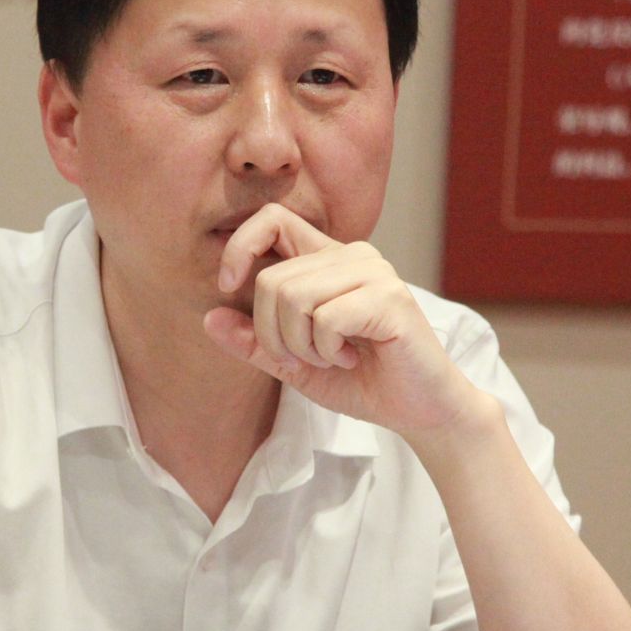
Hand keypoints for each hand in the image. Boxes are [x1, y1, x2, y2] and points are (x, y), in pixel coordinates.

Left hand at [203, 203, 473, 433]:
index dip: (240, 246)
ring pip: (293, 297)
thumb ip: (256, 342)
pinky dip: (327, 351)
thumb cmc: (364, 382)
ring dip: (301, 346)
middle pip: (270, 280)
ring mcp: (373, 272)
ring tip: (332, 358)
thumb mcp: (296, 365)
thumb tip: (209, 317)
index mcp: (327, 260)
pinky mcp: (389, 298)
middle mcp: (351, 255)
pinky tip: (352, 359)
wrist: (421, 411)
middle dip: (273, 335)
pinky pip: (325, 318)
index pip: (272, 220)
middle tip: (306, 359)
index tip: (227, 285)